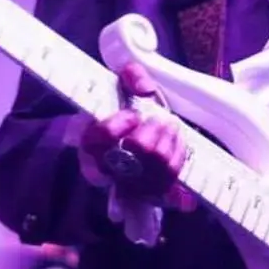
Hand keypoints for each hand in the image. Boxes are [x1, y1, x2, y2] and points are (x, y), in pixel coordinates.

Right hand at [78, 62, 195, 211]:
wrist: (137, 136)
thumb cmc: (126, 113)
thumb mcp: (125, 90)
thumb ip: (132, 78)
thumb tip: (140, 81)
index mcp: (90, 141)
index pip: (95, 140)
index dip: (115, 126)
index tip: (133, 114)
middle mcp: (106, 166)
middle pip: (132, 154)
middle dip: (151, 132)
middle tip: (160, 118)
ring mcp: (130, 182)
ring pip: (156, 165)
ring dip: (169, 140)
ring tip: (170, 124)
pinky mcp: (151, 190)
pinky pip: (171, 176)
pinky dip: (178, 154)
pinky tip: (177, 140)